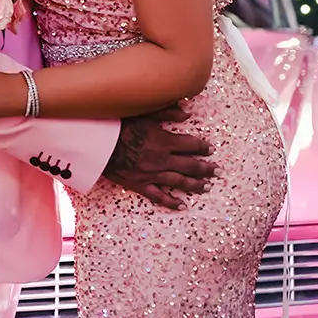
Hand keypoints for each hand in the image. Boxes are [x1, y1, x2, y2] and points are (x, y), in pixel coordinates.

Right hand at [103, 105, 217, 209]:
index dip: (203, 147)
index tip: (210, 149)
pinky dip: (172, 201)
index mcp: (165, 141)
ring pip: (180, 182)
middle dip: (206, 168)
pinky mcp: (140, 184)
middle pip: (191, 165)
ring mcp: (152, 174)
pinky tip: (182, 205)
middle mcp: (163, 159)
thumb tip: (187, 112)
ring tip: (207, 187)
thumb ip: (168, 111)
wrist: (98, 143)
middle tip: (218, 171)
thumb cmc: (120, 124)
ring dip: (195, 185)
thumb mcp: (144, 113)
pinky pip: (159, 196)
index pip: (191, 145)